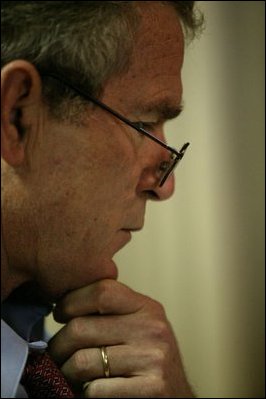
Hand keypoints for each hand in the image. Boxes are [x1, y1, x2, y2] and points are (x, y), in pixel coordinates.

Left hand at [48, 279, 194, 397]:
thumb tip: (63, 304)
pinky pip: (94, 390)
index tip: (60, 314)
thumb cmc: (149, 361)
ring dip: (66, 373)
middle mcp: (152, 328)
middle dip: (58, 345)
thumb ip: (113, 312)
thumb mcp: (139, 326)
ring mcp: (153, 359)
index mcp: (147, 308)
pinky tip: (89, 391)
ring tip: (68, 375)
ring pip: (82, 362)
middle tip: (55, 355)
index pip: (102, 290)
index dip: (71, 301)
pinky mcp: (151, 389)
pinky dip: (84, 394)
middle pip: (82, 327)